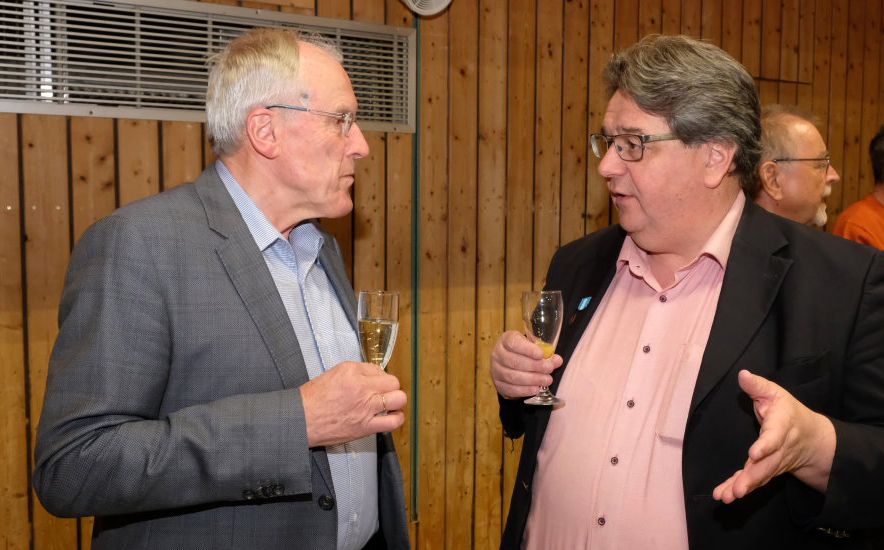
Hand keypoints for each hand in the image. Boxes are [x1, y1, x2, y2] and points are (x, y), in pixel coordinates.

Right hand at [299, 361, 405, 446]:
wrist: (301, 420)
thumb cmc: (312, 399)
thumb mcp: (333, 374)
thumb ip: (355, 373)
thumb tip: (372, 375)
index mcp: (352, 372)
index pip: (378, 369)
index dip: (378, 376)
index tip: (374, 382)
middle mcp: (362, 388)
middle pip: (393, 382)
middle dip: (390, 386)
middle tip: (384, 392)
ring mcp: (366, 408)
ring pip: (399, 399)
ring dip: (396, 401)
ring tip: (390, 404)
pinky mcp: (366, 426)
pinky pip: (393, 422)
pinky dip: (396, 419)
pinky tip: (391, 417)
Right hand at [490, 330, 563, 398]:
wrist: (511, 362)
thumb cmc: (524, 352)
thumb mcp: (533, 346)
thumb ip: (545, 352)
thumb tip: (557, 360)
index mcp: (506, 340)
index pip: (514, 343)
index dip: (528, 349)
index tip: (541, 354)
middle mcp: (498, 354)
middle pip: (515, 362)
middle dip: (535, 366)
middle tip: (549, 369)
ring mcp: (495, 370)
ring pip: (513, 376)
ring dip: (532, 379)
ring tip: (547, 380)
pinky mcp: (498, 384)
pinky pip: (510, 389)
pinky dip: (525, 390)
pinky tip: (536, 389)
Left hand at [712, 370, 835, 502]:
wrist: (811, 438)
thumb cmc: (788, 411)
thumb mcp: (775, 393)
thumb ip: (758, 386)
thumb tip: (742, 374)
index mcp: (782, 426)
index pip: (774, 437)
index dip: (765, 446)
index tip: (753, 454)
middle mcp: (779, 449)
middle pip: (767, 465)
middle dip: (751, 478)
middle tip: (737, 490)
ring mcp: (774, 463)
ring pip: (760, 477)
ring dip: (743, 487)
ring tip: (726, 497)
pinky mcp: (767, 470)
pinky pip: (754, 481)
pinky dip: (739, 488)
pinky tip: (724, 495)